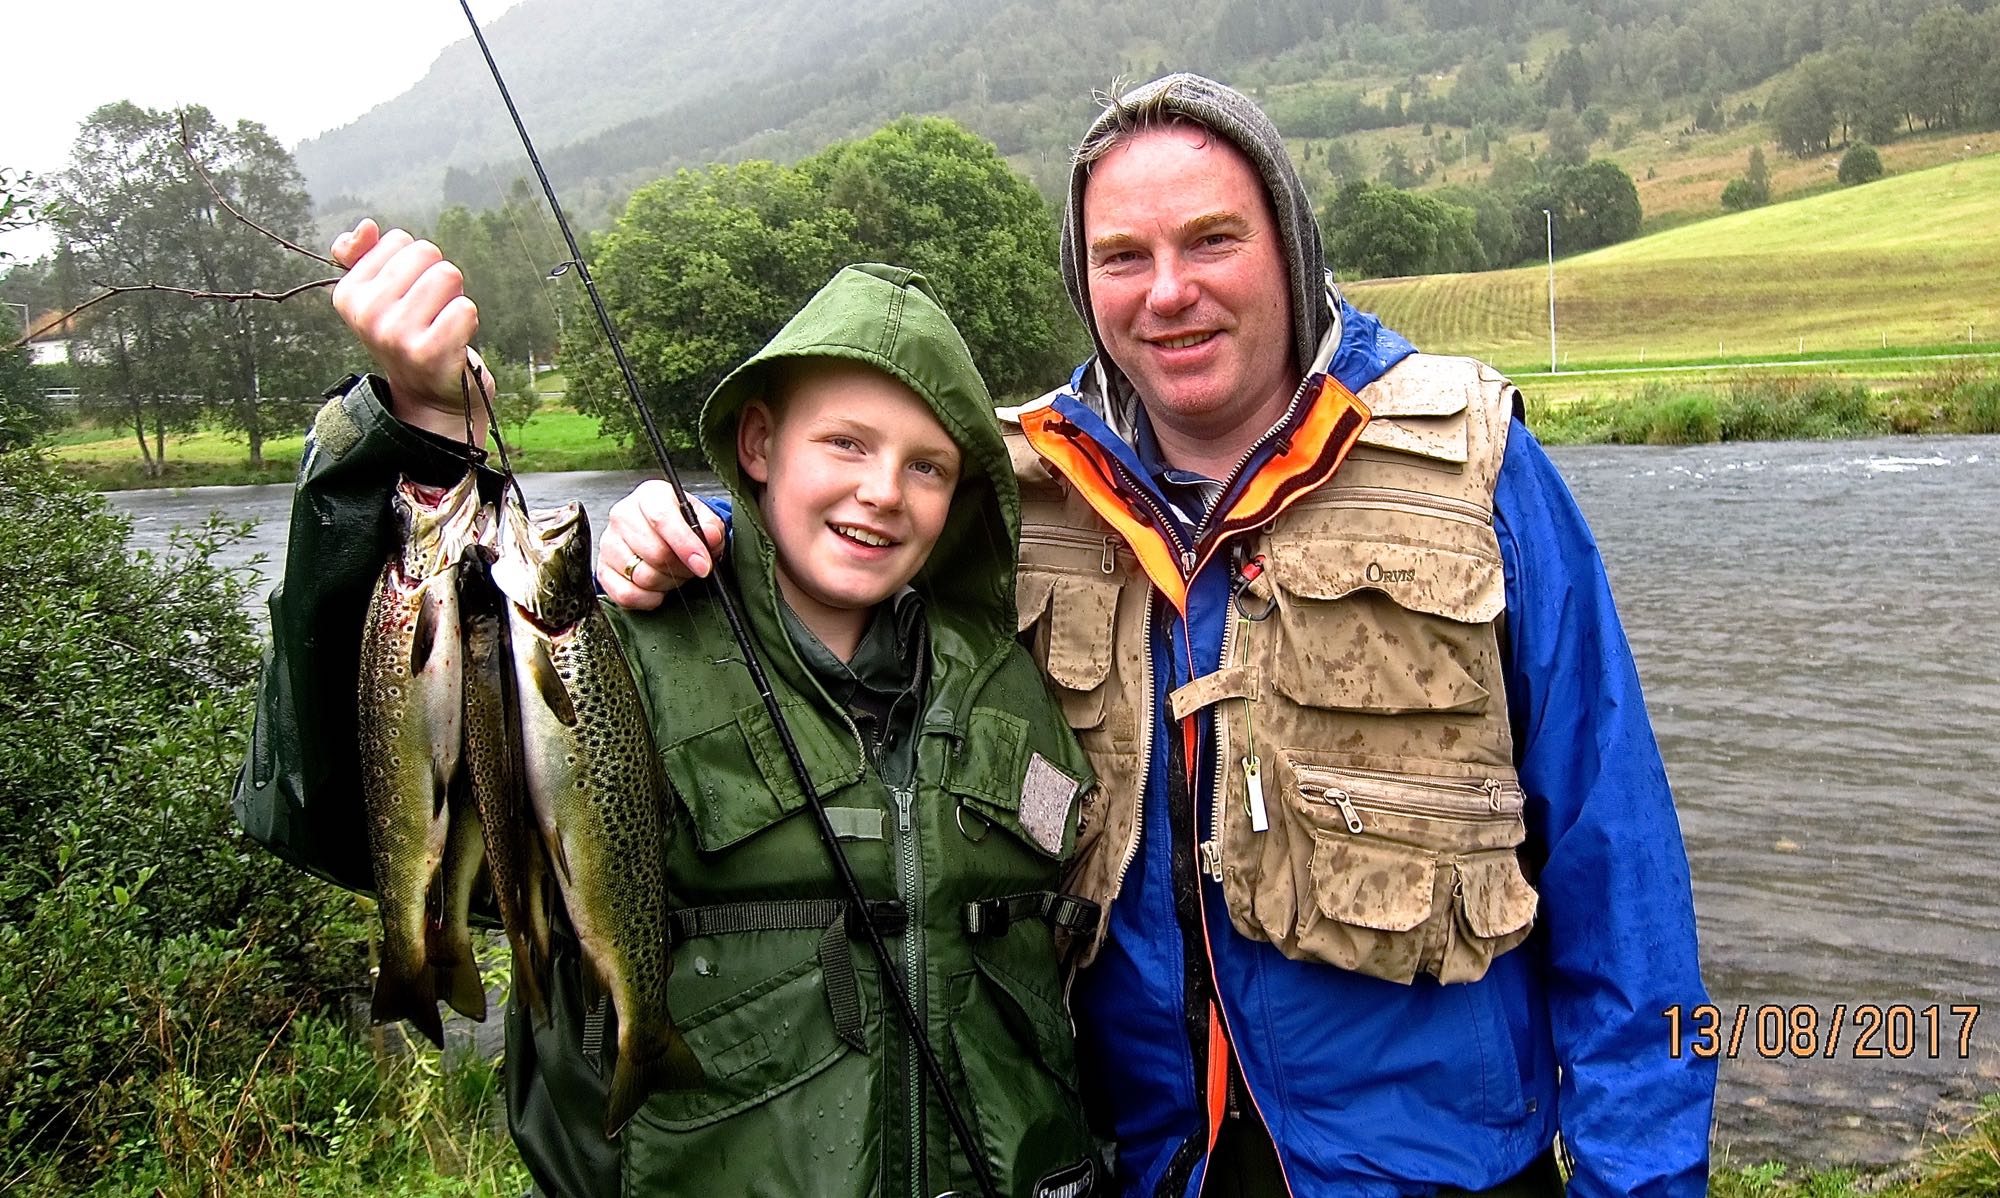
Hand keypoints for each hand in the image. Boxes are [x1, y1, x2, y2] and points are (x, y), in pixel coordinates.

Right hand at [330, 218, 493, 443]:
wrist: (428, 397)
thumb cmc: (409, 337)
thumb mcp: (379, 295)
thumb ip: (365, 255)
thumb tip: (366, 226)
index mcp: (349, 294)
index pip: (398, 241)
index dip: (415, 266)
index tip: (409, 298)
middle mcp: (367, 314)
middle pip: (425, 253)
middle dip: (437, 278)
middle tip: (431, 313)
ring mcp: (396, 335)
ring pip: (447, 276)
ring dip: (455, 298)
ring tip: (443, 325)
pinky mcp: (430, 353)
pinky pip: (465, 309)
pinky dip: (468, 321)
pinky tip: (456, 341)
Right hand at [596, 482, 726, 609]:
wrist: (660, 536)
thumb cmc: (680, 525)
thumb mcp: (702, 519)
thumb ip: (711, 527)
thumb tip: (710, 536)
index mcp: (649, 496)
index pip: (662, 519)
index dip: (685, 546)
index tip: (703, 565)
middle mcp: (623, 515)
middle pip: (655, 553)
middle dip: (681, 568)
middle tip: (691, 568)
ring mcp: (609, 543)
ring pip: (642, 576)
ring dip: (667, 583)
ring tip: (675, 574)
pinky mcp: (602, 569)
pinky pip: (626, 595)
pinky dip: (648, 599)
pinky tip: (659, 590)